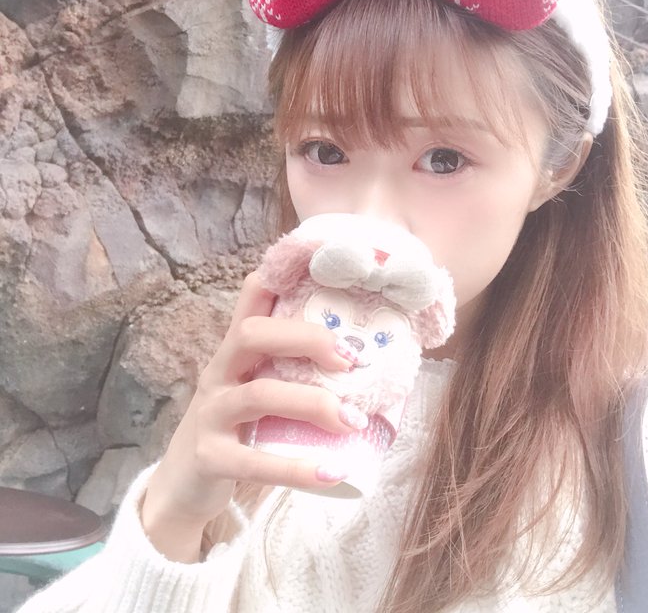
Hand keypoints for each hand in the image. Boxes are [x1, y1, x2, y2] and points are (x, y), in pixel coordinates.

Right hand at [141, 272, 361, 561]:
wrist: (183, 484)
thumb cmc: (236, 428)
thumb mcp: (256, 388)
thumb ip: (291, 369)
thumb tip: (359, 358)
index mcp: (237, 352)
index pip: (252, 299)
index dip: (281, 277)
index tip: (327, 268)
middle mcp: (220, 373)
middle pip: (252, 333)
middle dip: (306, 339)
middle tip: (351, 360)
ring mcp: (211, 414)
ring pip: (258, 395)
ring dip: (312, 404)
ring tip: (353, 420)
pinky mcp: (210, 457)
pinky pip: (253, 461)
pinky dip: (296, 468)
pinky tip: (331, 473)